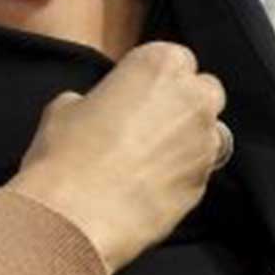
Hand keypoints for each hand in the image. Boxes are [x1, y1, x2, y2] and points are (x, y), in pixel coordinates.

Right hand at [7, 41, 228, 274]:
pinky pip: (199, 171)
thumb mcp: (65, 107)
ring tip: (151, 159)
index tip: (139, 93)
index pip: (175, 58)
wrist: (76, 216)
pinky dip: (182, 175)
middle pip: (204, 92)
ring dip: (189, 140)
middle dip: (185, 103)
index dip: (156, 78)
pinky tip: (152, 187)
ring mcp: (205, 144)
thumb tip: (96, 109)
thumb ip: (94, 99)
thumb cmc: (66, 154)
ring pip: (209, 133)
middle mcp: (193, 99)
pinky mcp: (205, 184)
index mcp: (161, 65)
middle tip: (151, 122)